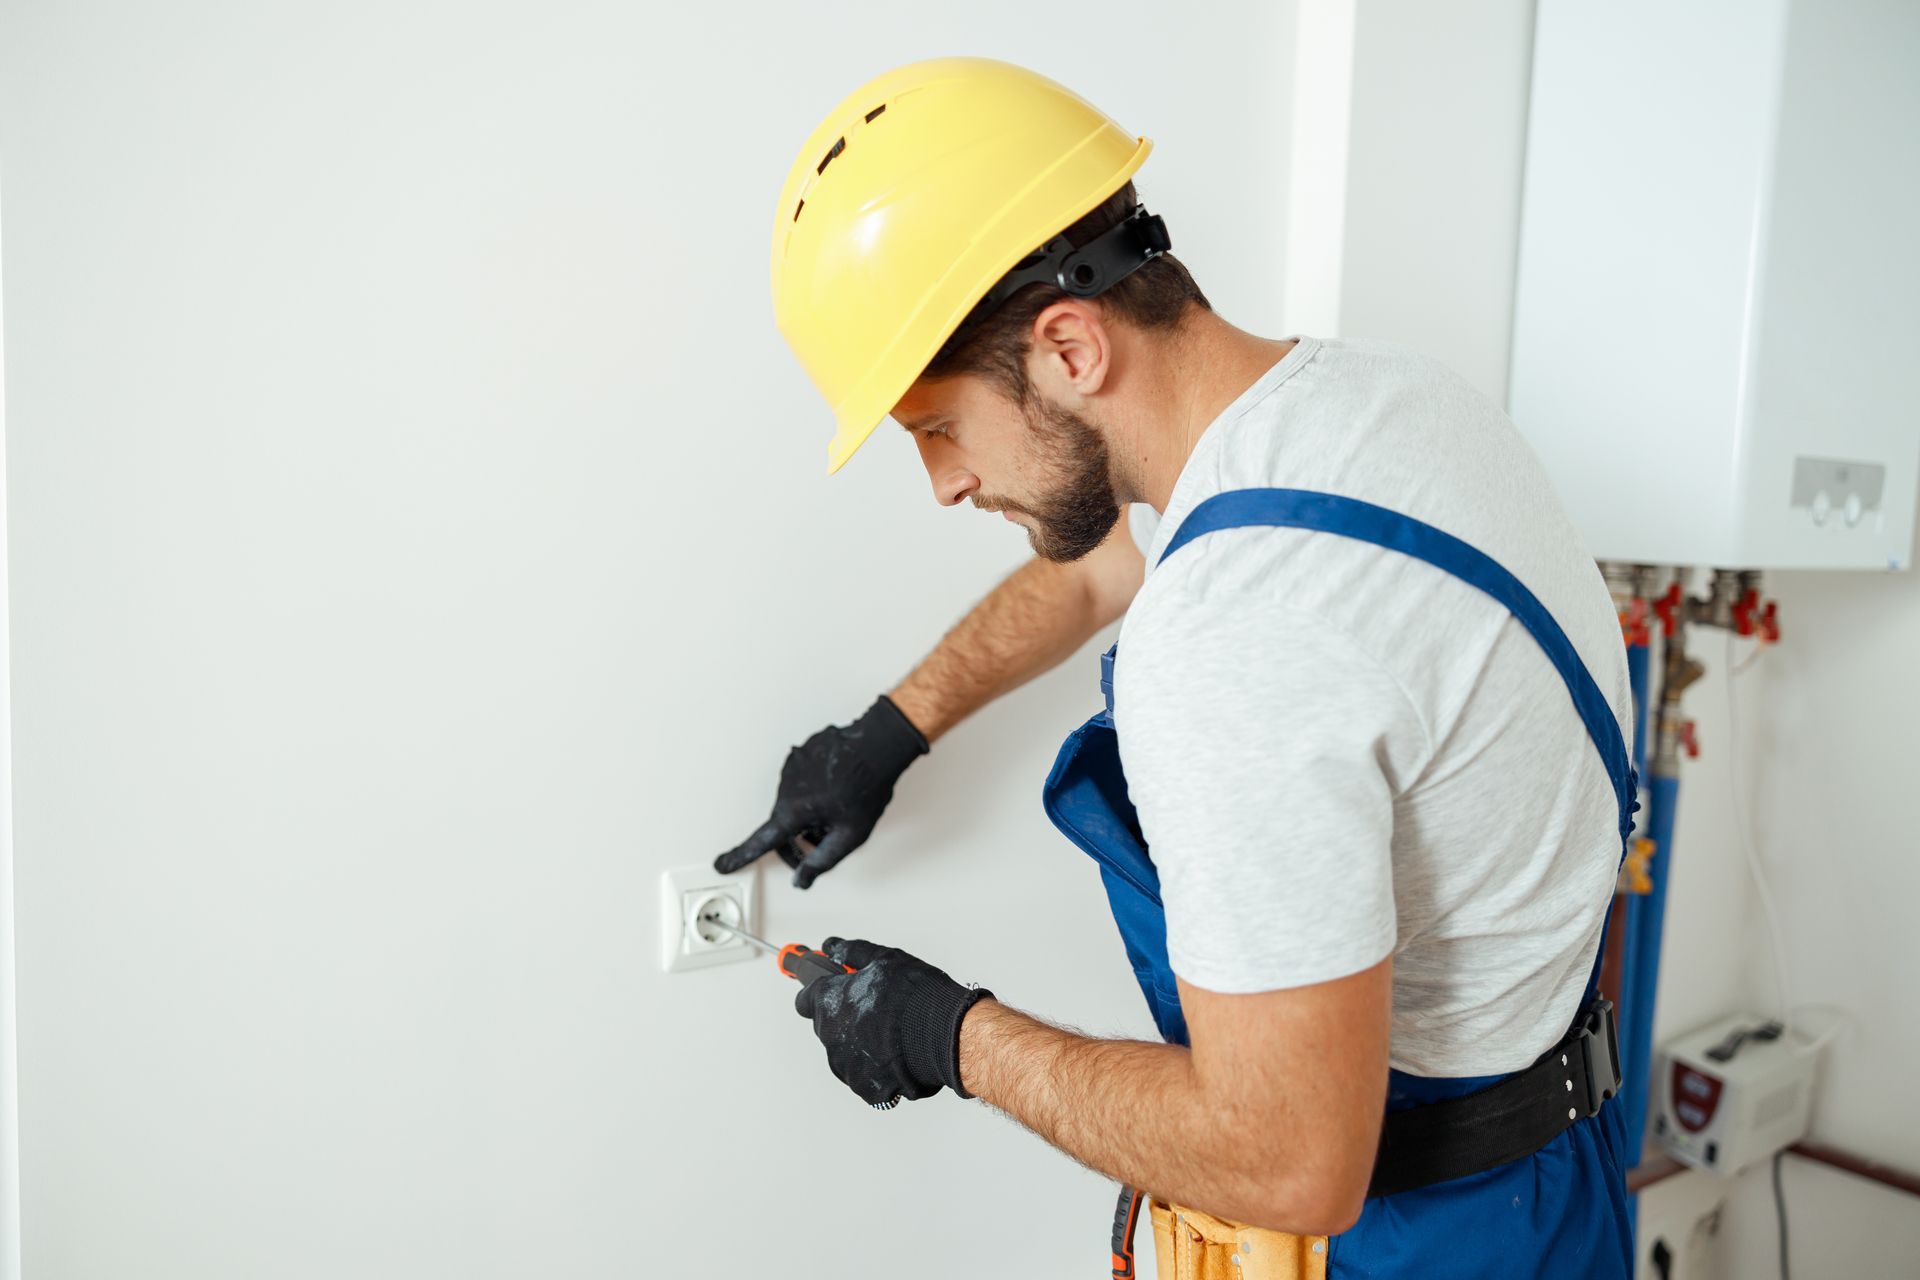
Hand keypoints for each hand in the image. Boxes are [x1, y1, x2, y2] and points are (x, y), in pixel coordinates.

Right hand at [714, 696, 927, 888]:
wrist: (878, 744)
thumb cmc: (867, 786)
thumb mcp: (849, 835)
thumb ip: (822, 861)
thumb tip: (802, 879)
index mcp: (793, 811)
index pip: (760, 842)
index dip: (740, 856)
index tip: (722, 864)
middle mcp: (786, 788)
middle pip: (781, 825)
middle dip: (795, 841)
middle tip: (818, 847)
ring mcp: (792, 768)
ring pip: (793, 803)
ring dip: (807, 815)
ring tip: (839, 811)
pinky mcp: (800, 755)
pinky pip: (801, 782)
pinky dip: (813, 792)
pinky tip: (837, 791)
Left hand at [792, 937, 993, 1107]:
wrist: (945, 1034)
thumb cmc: (915, 996)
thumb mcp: (884, 959)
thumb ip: (851, 952)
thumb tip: (832, 947)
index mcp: (828, 1003)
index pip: (804, 999)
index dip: (818, 993)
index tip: (830, 989)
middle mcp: (830, 1037)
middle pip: (828, 1027)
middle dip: (847, 1018)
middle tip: (877, 1010)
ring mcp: (846, 1065)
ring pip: (846, 1053)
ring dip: (862, 1045)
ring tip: (894, 1033)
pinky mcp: (866, 1088)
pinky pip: (865, 1077)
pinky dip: (878, 1068)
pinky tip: (899, 1055)